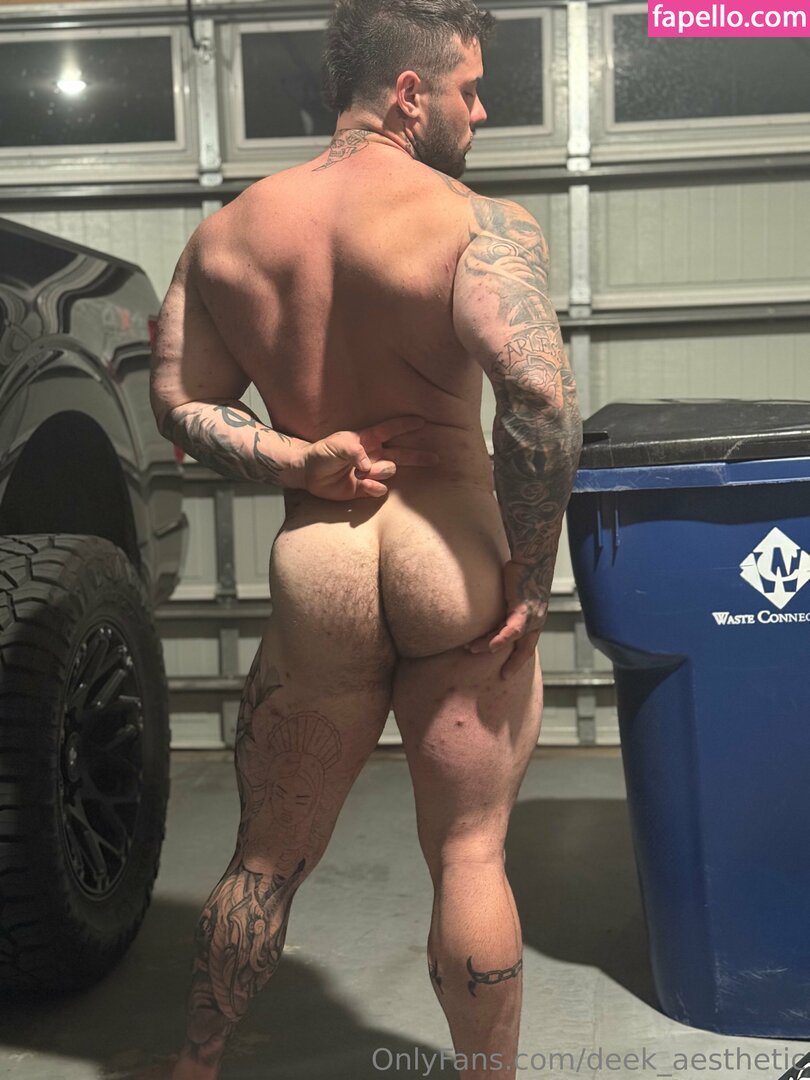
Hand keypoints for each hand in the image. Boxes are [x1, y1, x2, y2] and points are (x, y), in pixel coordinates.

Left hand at [301, 416, 437, 500]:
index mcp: (367, 440)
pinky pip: (379, 490)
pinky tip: (364, 484)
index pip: (390, 430)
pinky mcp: (364, 489)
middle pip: (401, 454)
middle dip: (418, 456)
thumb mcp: (338, 444)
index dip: (405, 425)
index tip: (422, 421)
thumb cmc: (322, 452)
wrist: (309, 473)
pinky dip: (374, 487)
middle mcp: (372, 456)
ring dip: (380, 471)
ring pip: (389, 472)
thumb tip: (369, 466)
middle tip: (436, 458)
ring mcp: (369, 473)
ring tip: (362, 472)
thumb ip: (355, 451)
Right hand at [464, 560, 547, 679]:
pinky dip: (500, 639)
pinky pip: (511, 630)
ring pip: (510, 639)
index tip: (508, 671)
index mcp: (536, 619)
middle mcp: (536, 621)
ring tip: (471, 649)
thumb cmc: (523, 572)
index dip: (518, 658)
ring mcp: (531, 617)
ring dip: (489, 645)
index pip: (528, 645)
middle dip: (514, 663)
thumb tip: (491, 610)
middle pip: (525, 649)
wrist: (532, 558)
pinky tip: (489, 646)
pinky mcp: (522, 609)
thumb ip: (507, 607)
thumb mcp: (516, 595)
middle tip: (503, 675)